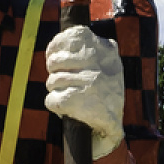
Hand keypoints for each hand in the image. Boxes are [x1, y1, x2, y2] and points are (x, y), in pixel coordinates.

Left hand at [45, 25, 124, 158]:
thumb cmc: (106, 95)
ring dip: (55, 90)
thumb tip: (63, 39)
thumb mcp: (109, 65)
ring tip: (68, 96)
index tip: (54, 56)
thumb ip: (92, 49)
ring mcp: (88, 82)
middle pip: (56, 61)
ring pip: (52, 80)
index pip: (73, 36)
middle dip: (54, 73)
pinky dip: (53, 104)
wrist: (113, 128)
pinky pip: (50, 99)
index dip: (57, 47)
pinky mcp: (76, 101)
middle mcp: (98, 64)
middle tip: (63, 81)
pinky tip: (65, 108)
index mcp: (107, 50)